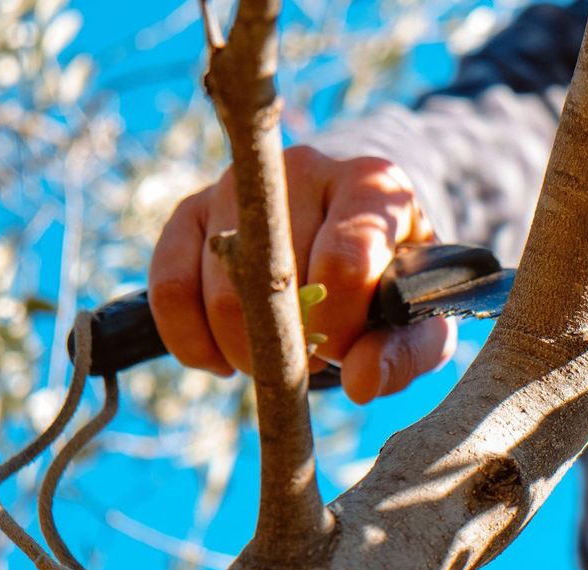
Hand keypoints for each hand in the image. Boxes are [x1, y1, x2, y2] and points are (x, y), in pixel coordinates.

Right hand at [149, 146, 456, 403]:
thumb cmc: (391, 283)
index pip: (345, 260)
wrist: (350, 237)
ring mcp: (238, 184)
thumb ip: (403, 351)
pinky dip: (190, 340)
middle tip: (307, 361)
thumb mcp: (419, 319)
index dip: (339, 324)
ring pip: (221, 287)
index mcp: (373, 186)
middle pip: (275, 277)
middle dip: (287, 343)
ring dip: (243, 347)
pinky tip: (222, 360)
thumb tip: (360, 382)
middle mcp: (302, 169)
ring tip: (276, 356)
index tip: (342, 348)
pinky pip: (168, 285)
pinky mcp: (191, 211)